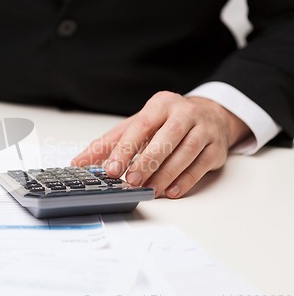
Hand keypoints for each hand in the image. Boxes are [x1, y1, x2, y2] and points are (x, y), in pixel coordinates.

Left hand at [72, 91, 250, 197]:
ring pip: (186, 153)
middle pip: (167, 138)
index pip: (141, 126)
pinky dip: (185, 181)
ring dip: (165, 174)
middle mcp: (185, 113)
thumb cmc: (165, 123)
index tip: (112, 169)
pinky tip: (170, 191)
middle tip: (132, 181)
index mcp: (161, 104)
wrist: (209, 116)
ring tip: (149, 190)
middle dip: (148, 162)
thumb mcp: (136, 126)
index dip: (125, 149)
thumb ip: (109, 143)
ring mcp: (204, 130)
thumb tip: (79, 163)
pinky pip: (201, 166)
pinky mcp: (217, 148)